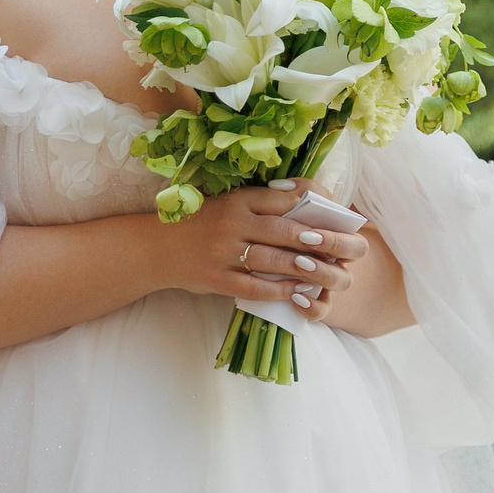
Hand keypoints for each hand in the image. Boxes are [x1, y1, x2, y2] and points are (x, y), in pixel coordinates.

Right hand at [168, 180, 369, 322]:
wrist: (157, 248)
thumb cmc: (203, 223)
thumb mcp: (230, 204)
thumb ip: (262, 203)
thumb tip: (305, 203)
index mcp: (237, 200)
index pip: (282, 201)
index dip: (311, 209)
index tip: (333, 218)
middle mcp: (231, 224)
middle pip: (282, 231)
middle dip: (312, 240)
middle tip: (336, 247)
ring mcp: (223, 253)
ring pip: (271, 260)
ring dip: (300, 267)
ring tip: (322, 271)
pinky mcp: (217, 279)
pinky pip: (253, 286)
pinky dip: (278, 290)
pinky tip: (296, 291)